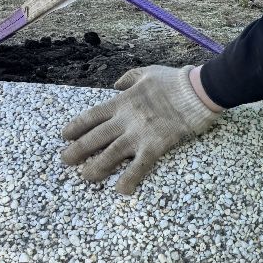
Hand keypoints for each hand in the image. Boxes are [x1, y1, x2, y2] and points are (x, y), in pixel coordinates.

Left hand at [61, 65, 219, 193]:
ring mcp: (139, 135)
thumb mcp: (146, 72)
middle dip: (76, 151)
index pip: (90, 117)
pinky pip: (139, 166)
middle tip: (66, 160)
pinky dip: (129, 179)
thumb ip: (128, 78)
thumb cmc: (174, 80)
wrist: (197, 91)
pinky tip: (121, 190)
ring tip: (86, 177)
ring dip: (95, 168)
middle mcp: (125, 120)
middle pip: (94, 138)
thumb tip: (116, 84)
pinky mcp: (155, 146)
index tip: (66, 136)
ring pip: (110, 155)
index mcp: (121, 102)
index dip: (75, 127)